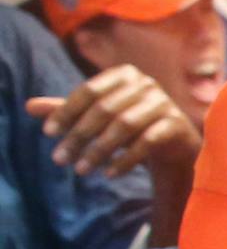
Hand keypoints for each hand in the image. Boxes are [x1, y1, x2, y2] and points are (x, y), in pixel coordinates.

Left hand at [25, 65, 200, 177]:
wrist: (175, 144)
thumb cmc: (133, 125)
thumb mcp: (99, 116)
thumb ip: (68, 110)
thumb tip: (28, 107)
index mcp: (124, 74)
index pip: (88, 91)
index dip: (66, 111)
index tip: (48, 134)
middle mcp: (146, 84)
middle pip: (104, 109)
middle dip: (79, 136)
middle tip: (60, 159)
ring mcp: (164, 103)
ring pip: (124, 126)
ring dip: (99, 150)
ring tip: (81, 170)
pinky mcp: (177, 125)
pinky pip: (146, 142)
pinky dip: (125, 159)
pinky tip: (108, 174)